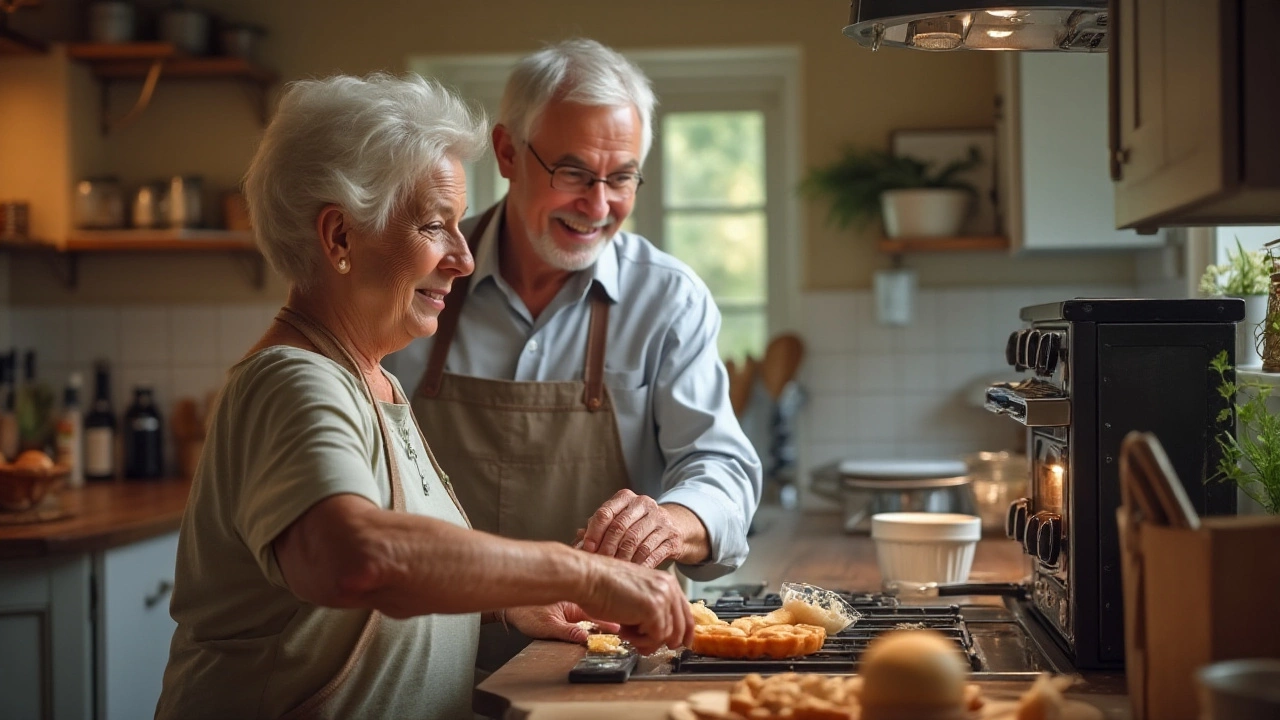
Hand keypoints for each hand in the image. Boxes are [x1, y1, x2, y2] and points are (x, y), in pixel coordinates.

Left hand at [504, 602, 619, 643]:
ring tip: (620, 626)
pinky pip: (588, 616)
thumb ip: (567, 632)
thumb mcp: (547, 626)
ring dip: (606, 618)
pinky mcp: (570, 612)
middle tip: (627, 628)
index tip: (622, 627)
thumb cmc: (525, 613)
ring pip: (595, 613)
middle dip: (613, 617)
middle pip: (601, 611)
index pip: (597, 613)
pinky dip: (597, 621)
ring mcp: (574, 607)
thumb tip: (585, 638)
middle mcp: (576, 604)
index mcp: (573, 605)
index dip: (610, 620)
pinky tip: (605, 625)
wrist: (510, 609)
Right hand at [577, 555, 693, 653]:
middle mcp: (669, 587)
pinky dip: (640, 641)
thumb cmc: (602, 586)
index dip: (684, 632)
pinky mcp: (654, 609)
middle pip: (680, 626)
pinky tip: (625, 631)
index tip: (681, 644)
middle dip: (663, 641)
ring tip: (627, 632)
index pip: (685, 612)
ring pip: (667, 635)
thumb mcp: (636, 593)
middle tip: (646, 647)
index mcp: (666, 581)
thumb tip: (661, 632)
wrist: (588, 578)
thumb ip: (652, 608)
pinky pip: (656, 637)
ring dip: (645, 640)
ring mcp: (663, 598)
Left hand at [580, 489, 682, 567]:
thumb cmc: (636, 526)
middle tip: (600, 564)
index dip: (594, 533)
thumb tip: (577, 544)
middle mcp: (644, 504)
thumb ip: (598, 529)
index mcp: (626, 497)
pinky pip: (653, 553)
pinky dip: (640, 565)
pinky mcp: (672, 536)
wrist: (674, 527)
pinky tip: (632, 574)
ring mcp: (660, 519)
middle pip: (620, 527)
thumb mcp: (618, 521)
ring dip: (622, 559)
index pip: (606, 512)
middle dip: (607, 548)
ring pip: (636, 542)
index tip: (588, 550)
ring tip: (613, 572)